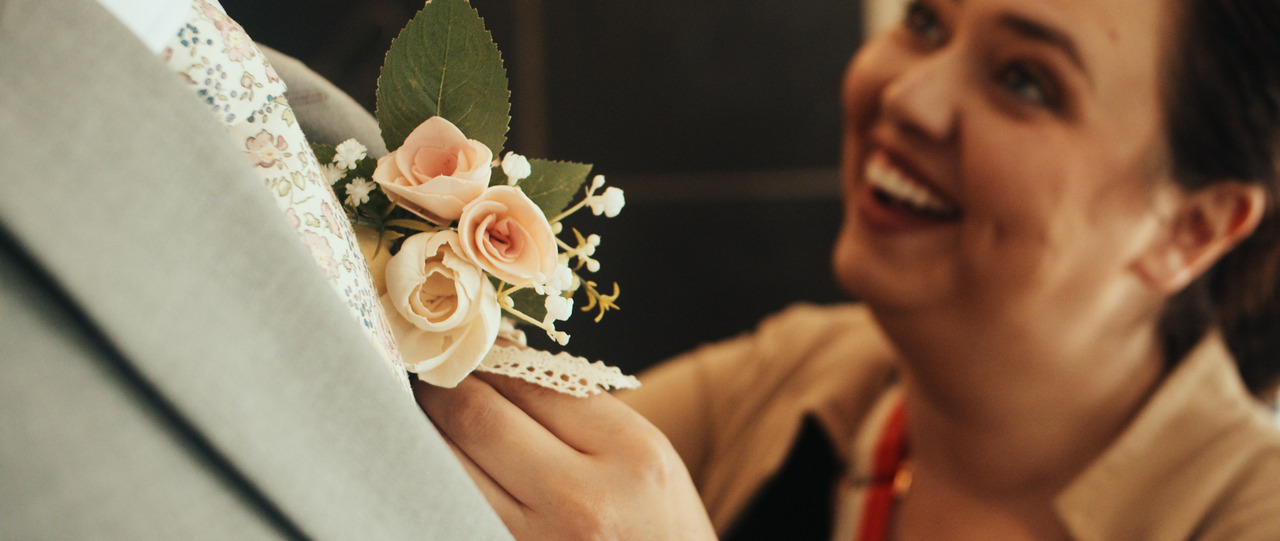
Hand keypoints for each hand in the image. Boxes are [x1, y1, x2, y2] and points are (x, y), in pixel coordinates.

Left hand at [415, 371, 716, 540]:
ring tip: (425, 419)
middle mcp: (582, 502)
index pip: (532, 382)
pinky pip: (450, 514)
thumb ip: (579, 409)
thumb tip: (498, 358)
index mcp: (631, 454)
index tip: (469, 348)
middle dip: (442, 389)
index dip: (488, 358)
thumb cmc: (657, 526)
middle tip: (428, 375)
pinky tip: (436, 469)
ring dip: (426, 435)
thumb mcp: (646, 458)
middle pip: (479, 420)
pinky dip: (436, 484)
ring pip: (448, 468)